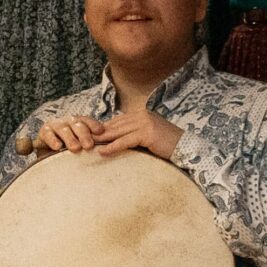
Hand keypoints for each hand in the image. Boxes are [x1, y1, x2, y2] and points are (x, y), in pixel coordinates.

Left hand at [38, 109, 182, 161]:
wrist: (187, 148)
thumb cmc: (166, 146)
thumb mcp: (147, 139)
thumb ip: (131, 137)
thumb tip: (112, 142)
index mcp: (139, 114)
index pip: (114, 121)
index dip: (99, 129)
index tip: (84, 135)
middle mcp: (140, 115)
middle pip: (112, 125)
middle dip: (95, 134)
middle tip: (79, 140)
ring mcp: (144, 123)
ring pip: (116, 132)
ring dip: (100, 140)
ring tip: (85, 147)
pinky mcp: (147, 133)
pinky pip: (125, 141)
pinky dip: (112, 147)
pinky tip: (102, 152)